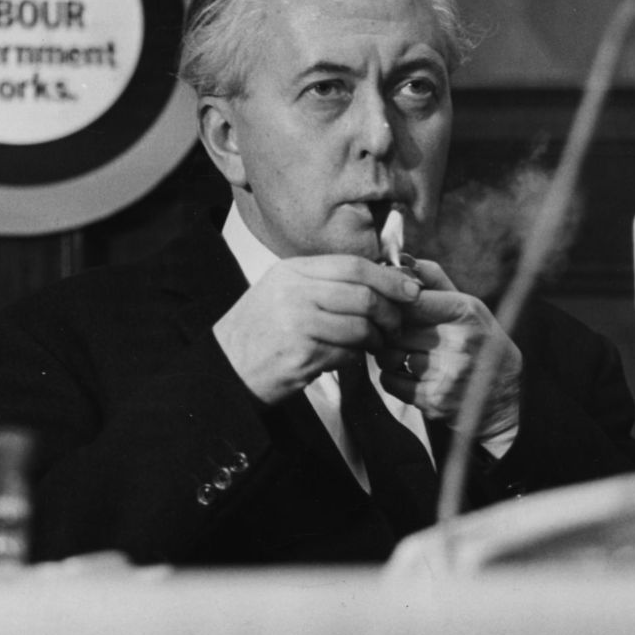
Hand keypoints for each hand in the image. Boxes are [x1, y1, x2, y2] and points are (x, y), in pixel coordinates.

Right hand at [214, 255, 423, 403]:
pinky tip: (349, 358)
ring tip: (375, 344)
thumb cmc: (259, 330)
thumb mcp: (282, 291)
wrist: (224, 368)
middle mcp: (293, 293)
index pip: (352, 266)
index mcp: (291, 272)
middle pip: (363, 295)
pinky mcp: (301, 357)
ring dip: (376, 338)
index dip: (388, 278)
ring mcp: (296, 325)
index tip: (410, 289)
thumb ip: (323, 282)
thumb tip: (378, 279)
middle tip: (396, 324)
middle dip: (390, 311)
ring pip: (360, 326)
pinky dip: (356, 357)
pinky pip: (346, 354)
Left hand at [377, 259, 520, 436]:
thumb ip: (436, 282)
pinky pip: (389, 381)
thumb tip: (404, 259)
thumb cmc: (481, 345)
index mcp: (465, 312)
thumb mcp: (469, 308)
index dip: (394, 303)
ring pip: (388, 355)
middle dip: (391, 331)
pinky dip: (392, 378)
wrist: (504, 400)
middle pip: (396, 328)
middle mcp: (458, 342)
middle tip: (398, 334)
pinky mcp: (434, 400)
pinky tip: (409, 376)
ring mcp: (447, 374)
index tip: (394, 307)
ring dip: (389, 355)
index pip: (410, 298)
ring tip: (404, 354)